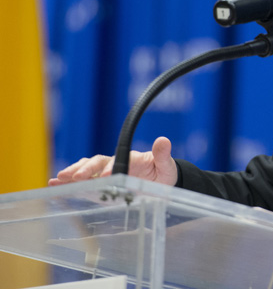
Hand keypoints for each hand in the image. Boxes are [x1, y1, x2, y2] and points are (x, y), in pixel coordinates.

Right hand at [48, 137, 177, 186]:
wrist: (159, 180)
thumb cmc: (162, 172)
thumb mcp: (166, 165)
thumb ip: (162, 155)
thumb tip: (163, 139)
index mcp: (132, 159)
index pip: (118, 160)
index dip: (111, 168)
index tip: (105, 176)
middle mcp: (116, 162)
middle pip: (97, 162)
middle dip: (86, 170)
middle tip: (75, 177)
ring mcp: (106, 171)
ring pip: (87, 168)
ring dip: (73, 173)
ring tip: (58, 179)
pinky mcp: (100, 181)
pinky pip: (83, 179)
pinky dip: (69, 181)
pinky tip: (54, 184)